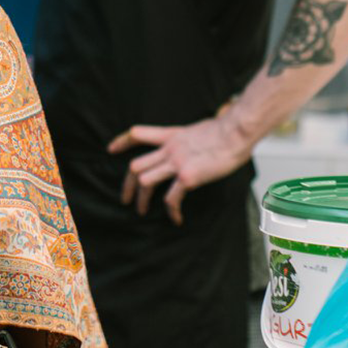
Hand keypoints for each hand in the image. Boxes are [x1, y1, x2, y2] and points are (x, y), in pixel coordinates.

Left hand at [108, 110, 253, 223]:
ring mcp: (177, 163)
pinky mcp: (188, 177)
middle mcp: (169, 149)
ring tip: (142, 211)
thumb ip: (189, 138)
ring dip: (141, 199)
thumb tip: (194, 142)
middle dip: (127, 185)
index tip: (111, 149)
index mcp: (171, 136)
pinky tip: (176, 218)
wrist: (236, 131)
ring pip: (146, 182)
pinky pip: (172, 198)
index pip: (138, 134)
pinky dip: (171, 210)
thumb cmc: (225, 130)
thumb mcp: (198, 128)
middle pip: (136, 166)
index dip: (122, 142)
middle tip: (125, 199)